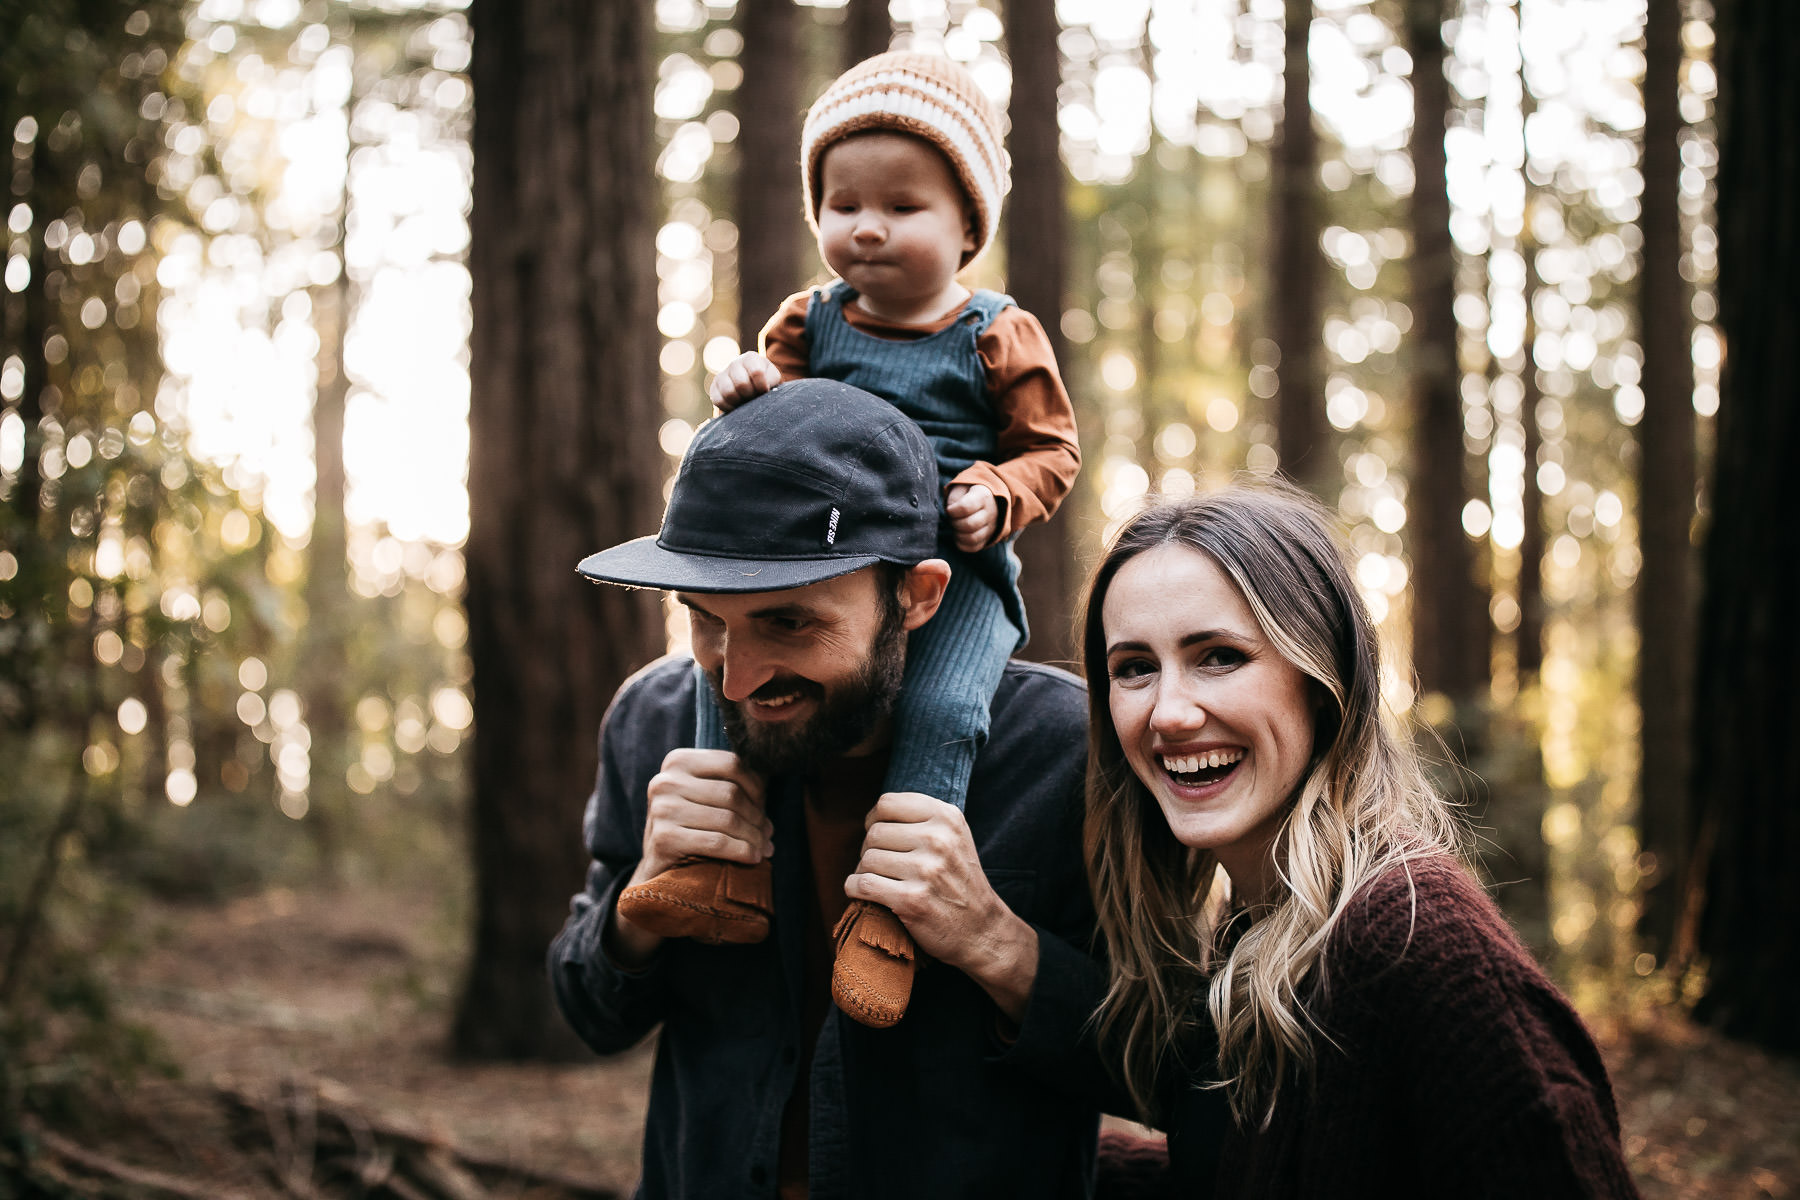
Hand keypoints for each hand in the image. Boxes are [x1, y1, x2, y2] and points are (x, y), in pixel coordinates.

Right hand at [607, 748, 773, 963]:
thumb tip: (772, 777)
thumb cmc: (691, 828)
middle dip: (757, 817)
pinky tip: (752, 858)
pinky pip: (717, 843)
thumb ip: (731, 781)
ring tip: (764, 848)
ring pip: (728, 819)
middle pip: (732, 794)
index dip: (757, 787)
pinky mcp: (663, 838)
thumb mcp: (705, 796)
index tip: (765, 807)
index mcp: (678, 762)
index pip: (732, 763)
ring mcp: (662, 810)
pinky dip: (741, 851)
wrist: (658, 869)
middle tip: (768, 834)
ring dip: (754, 837)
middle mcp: (665, 781)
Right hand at [708, 352, 781, 410]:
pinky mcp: (714, 388)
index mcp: (750, 358)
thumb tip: (764, 388)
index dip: (762, 386)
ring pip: (728, 392)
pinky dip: (729, 407)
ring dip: (739, 401)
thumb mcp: (773, 377)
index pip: (756, 372)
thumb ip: (771, 379)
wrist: (752, 387)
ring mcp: (722, 375)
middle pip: (741, 384)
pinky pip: (719, 401)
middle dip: (750, 394)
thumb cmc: (765, 381)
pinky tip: (736, 406)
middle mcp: (734, 363)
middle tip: (754, 396)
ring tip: (745, 401)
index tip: (764, 390)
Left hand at [843, 792, 1039, 1019]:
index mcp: (947, 818)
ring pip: (865, 860)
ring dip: (864, 873)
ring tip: (880, 882)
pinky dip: (854, 889)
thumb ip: (921, 819)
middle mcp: (938, 840)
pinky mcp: (911, 900)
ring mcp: (926, 870)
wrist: (981, 930)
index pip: (886, 804)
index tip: (880, 837)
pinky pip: (862, 884)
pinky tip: (863, 893)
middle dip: (870, 850)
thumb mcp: (954, 838)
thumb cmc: (959, 881)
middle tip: (882, 867)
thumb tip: (873, 814)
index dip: (874, 820)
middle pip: (873, 833)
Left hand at [944, 483, 998, 551]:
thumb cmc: (968, 493)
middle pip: (969, 525)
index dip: (952, 511)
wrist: (985, 500)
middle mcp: (991, 512)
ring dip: (958, 535)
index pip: (965, 507)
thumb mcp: (960, 488)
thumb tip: (950, 513)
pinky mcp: (988, 539)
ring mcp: (991, 527)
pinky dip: (962, 544)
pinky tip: (959, 535)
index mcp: (983, 496)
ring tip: (955, 527)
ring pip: (972, 539)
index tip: (949, 509)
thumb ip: (954, 499)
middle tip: (951, 519)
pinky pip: (973, 547)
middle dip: (954, 523)